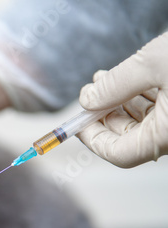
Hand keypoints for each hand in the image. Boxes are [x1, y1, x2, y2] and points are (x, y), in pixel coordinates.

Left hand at [77, 32, 167, 167]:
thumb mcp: (152, 64)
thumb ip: (114, 86)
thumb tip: (87, 99)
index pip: (118, 154)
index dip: (92, 139)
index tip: (75, 123)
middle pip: (128, 138)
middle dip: (103, 116)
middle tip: (89, 94)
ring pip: (143, 122)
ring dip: (118, 104)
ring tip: (102, 81)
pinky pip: (160, 110)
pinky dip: (139, 96)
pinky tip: (127, 79)